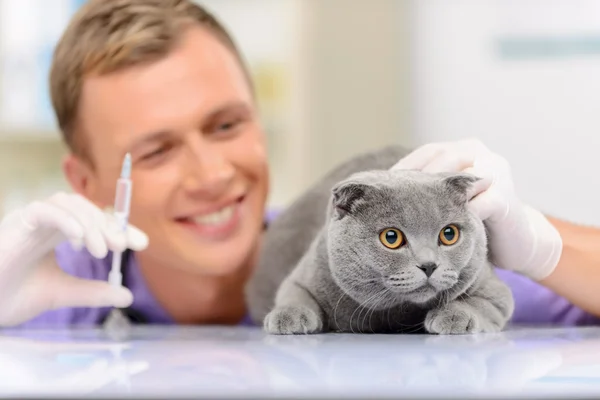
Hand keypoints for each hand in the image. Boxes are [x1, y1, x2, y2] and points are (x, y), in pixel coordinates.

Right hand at [0, 192, 147, 325]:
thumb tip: (126, 296)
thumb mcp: (61, 293)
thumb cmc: (12, 295)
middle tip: (126, 245)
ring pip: (67, 203)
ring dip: (90, 223)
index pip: (96, 221)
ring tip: (103, 250)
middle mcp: (47, 221)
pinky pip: (43, 210)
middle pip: (85, 208)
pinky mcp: (16, 222)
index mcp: (58, 232)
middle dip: (109, 225)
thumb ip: (92, 292)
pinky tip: (80, 241)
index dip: (120, 229)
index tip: (142, 244)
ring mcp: (30, 219)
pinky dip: (65, 220)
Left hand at [392, 139, 561, 280]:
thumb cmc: (470, 217)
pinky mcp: (507, 198)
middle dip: (415, 183)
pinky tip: (437, 229)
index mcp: (460, 149)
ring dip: (433, 197)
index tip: (380, 190)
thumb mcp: (444, 198)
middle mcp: (478, 153)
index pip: (425, 155)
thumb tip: (377, 191)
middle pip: (440, 161)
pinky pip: (477, 205)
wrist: (515, 239)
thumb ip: (423, 190)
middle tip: (392, 202)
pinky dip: (456, 216)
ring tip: (410, 214)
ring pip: (457, 179)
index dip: (402, 171)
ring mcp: (495, 172)